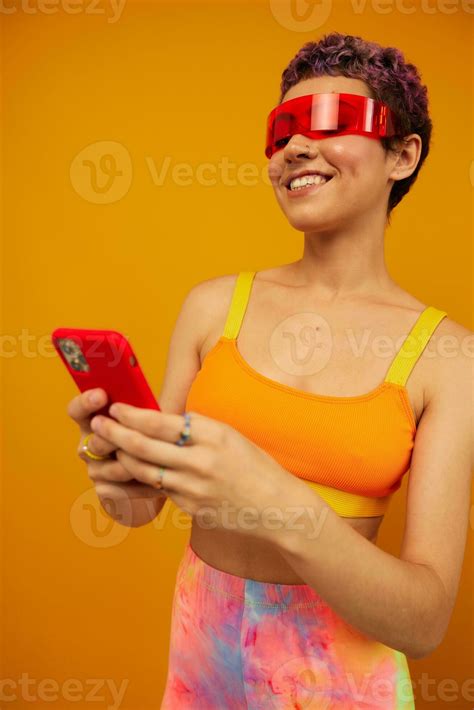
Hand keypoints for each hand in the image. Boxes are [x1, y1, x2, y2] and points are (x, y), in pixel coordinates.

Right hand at [68, 389, 166, 510]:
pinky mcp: (106, 490)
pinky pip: (118, 490)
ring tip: (155, 464)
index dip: (85, 402)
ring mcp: (97, 468)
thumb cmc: (155, 437)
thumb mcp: (152, 419)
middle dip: (111, 439)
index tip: (101, 395)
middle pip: (92, 442)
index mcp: (96, 419)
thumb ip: (150, 407)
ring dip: (130, 465)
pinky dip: (139, 487)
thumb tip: (167, 394)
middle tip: (127, 436)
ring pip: (108, 469)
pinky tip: (158, 486)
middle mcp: (91, 444)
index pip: (77, 410)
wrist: (158, 474)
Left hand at [90, 403, 291, 538]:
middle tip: (97, 424)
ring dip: (121, 458)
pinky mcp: (190, 507)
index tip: (116, 408)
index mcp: (213, 435)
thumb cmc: (255, 466)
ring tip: (107, 447)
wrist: (277, 507)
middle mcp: (200, 460)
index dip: (132, 415)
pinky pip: (159, 490)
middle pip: (144, 446)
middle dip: (115, 434)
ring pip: (144, 471)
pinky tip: (131, 471)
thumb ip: (198, 429)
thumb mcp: (230, 436)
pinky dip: (142, 479)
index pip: (161, 422)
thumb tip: (165, 422)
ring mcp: (193, 487)